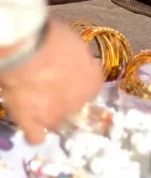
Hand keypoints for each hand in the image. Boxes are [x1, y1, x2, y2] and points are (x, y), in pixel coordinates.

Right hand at [0, 20, 103, 143]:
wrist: (30, 52)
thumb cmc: (55, 40)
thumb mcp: (77, 45)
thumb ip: (81, 59)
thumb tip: (79, 62)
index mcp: (94, 82)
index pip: (93, 87)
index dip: (81, 81)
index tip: (72, 74)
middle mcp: (80, 102)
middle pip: (76, 106)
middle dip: (66, 98)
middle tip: (51, 86)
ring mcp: (55, 114)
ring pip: (58, 123)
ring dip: (52, 116)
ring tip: (39, 106)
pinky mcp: (31, 121)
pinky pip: (36, 136)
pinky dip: (35, 134)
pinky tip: (31, 126)